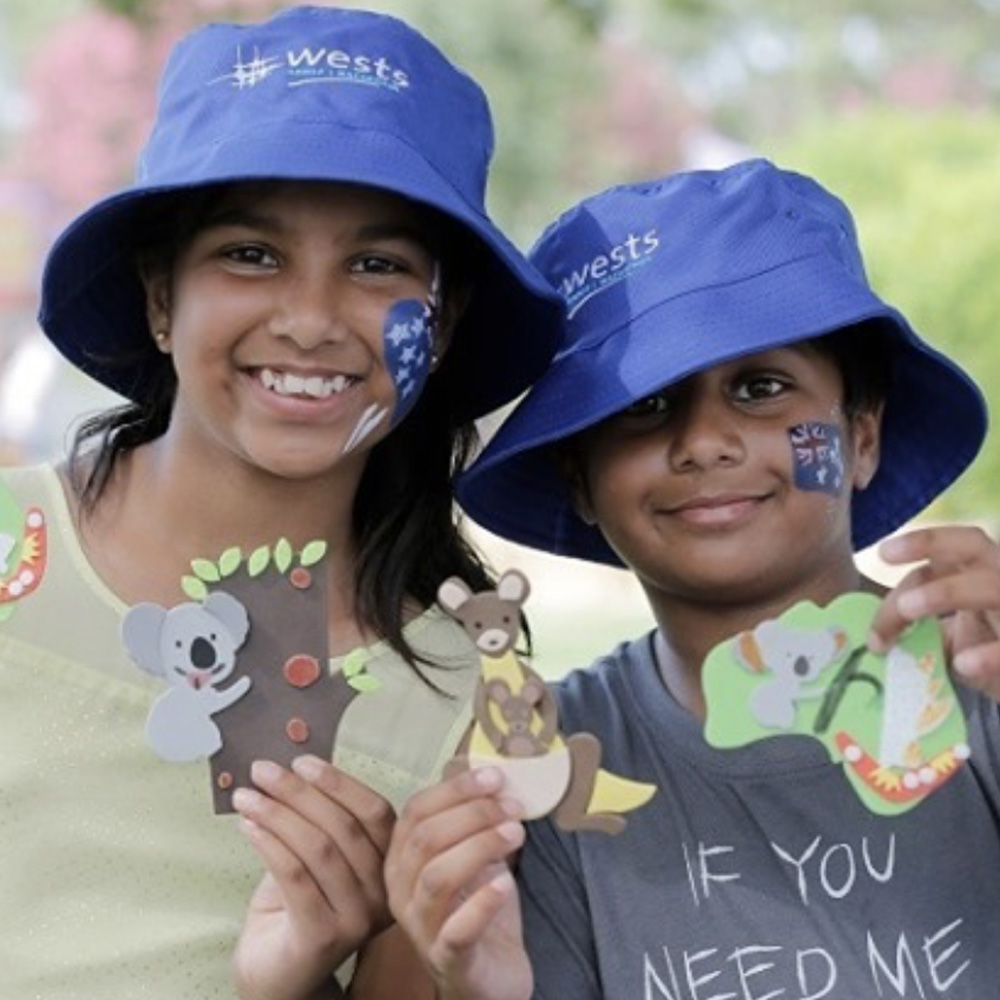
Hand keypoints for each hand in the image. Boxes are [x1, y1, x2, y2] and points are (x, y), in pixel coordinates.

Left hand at [231, 756, 394, 999]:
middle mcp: (384, 894)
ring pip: (319, 847)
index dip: (340, 783)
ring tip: (246, 796)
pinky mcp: (323, 937)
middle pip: (345, 826)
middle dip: (300, 792)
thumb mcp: (317, 858)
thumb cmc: (295, 911)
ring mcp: (357, 918)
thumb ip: (319, 820)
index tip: (303, 761)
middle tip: (263, 770)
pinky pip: (295, 875)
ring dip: (277, 813)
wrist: (276, 981)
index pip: (377, 812)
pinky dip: (268, 843)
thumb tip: (294, 768)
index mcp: (391, 867)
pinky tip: (247, 827)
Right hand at [385, 766, 530, 999]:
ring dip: (480, 847)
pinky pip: (456, 929)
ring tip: (515, 834)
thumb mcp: (476, 855)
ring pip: (438, 877)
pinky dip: (482, 902)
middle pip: (426, 839)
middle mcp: (402, 891)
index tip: (495, 776)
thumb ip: (476, 820)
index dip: (455, 789)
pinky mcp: (448, 960)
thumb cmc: (480, 908)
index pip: (416, 811)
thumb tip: (493, 772)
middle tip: (513, 807)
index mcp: (403, 859)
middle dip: (473, 814)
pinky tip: (505, 882)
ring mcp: (421, 928)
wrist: (493, 976)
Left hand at [868, 525, 999, 699]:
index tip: (881, 554)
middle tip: (886, 554)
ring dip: (947, 592)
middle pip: (973, 545)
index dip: (912, 554)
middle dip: (931, 542)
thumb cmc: (987, 658)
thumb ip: (920, 633)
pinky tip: (964, 665)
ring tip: (907, 608)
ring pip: (992, 586)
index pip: (944, 555)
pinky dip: (989, 656)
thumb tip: (873, 639)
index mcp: (979, 577)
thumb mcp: (953, 641)